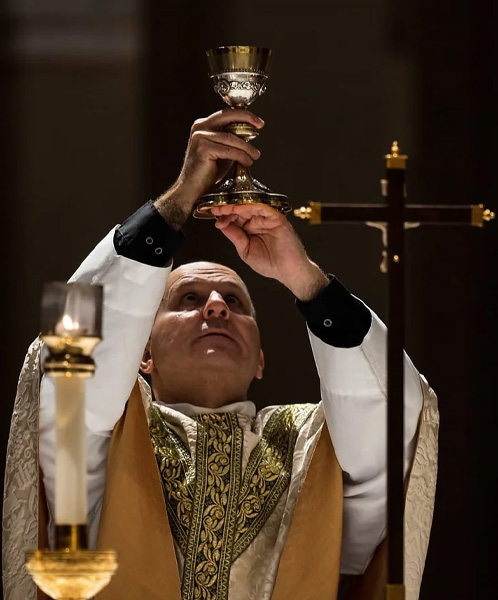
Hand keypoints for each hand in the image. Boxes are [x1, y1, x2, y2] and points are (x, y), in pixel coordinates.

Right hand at [154, 109, 262, 228]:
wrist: (192, 188)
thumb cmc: (207, 172)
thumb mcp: (223, 152)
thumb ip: (232, 141)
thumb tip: (249, 135)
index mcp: (203, 125)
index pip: (226, 114)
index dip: (244, 115)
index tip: (258, 122)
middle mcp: (200, 128)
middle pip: (228, 116)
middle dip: (247, 118)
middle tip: (260, 125)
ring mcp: (200, 137)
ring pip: (231, 138)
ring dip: (247, 147)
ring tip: (255, 155)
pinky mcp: (203, 149)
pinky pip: (229, 150)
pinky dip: (241, 156)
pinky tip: (247, 162)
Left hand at [212, 204, 328, 300]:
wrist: (288, 272)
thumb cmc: (271, 264)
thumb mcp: (245, 250)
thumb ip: (235, 236)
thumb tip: (221, 224)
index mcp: (252, 228)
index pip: (236, 217)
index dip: (224, 215)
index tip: (214, 215)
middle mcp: (260, 221)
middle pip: (241, 209)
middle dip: (227, 208)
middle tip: (216, 209)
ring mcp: (268, 219)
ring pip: (250, 206)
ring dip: (236, 206)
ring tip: (224, 208)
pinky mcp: (277, 218)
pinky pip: (262, 208)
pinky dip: (249, 206)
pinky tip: (238, 208)